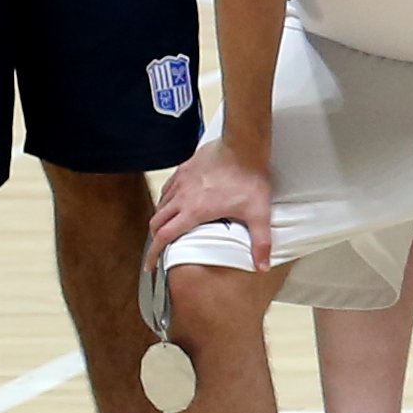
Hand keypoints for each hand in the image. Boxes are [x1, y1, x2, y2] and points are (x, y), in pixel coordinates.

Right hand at [149, 145, 272, 261]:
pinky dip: (166, 200)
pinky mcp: (184, 168)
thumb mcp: (259, 213)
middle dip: (154, 238)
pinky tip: (173, 202)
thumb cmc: (250, 178)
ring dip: (160, 219)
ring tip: (166, 228)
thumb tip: (262, 267)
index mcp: (194, 211)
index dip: (154, 254)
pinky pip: (167, 188)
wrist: (244, 145)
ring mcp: (181, 181)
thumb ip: (260, 242)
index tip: (150, 266)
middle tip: (158, 249)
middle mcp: (182, 197)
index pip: (164, 237)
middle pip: (156, 222)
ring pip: (160, 204)